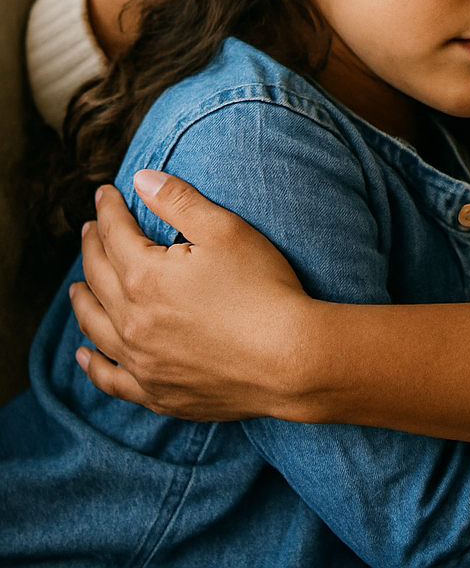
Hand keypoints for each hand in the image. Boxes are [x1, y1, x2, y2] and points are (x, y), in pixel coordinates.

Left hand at [71, 173, 309, 419]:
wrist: (290, 360)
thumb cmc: (263, 288)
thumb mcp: (225, 230)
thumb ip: (178, 200)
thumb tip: (140, 179)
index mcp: (144, 276)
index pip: (114, 233)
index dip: (108, 208)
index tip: (104, 193)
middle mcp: (132, 321)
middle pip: (98, 276)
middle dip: (92, 247)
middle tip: (89, 230)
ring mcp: (141, 361)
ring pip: (95, 327)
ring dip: (82, 301)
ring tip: (76, 287)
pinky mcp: (157, 392)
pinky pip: (111, 378)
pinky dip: (92, 365)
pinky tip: (85, 355)